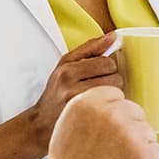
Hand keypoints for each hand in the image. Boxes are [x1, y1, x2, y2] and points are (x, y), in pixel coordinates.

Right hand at [23, 87, 158, 158]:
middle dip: (128, 134)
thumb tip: (114, 108)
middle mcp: (111, 114)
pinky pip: (156, 155)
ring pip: (148, 135)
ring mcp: (131, 135)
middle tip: (111, 158)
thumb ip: (90, 115)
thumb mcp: (66, 132)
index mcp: (87, 103)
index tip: (106, 136)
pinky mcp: (147, 156)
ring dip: (138, 151)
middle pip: (136, 114)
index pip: (117, 97)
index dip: (114, 119)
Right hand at [26, 32, 120, 148]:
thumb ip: (90, 48)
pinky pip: (112, 107)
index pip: (106, 62)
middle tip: (100, 86)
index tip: (100, 72)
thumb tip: (113, 36)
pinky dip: (111, 106)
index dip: (108, 66)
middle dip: (112, 80)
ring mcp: (79, 104)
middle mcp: (71, 86)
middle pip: (114, 77)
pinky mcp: (86, 118)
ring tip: (100, 97)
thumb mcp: (66, 64)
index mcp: (67, 70)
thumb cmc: (57, 91)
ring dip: (114, 94)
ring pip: (116, 92)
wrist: (42, 122)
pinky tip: (101, 108)